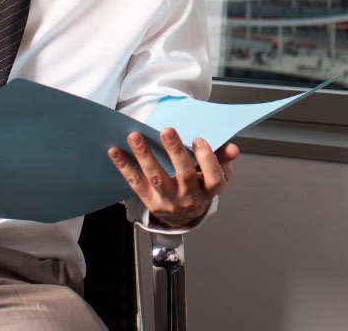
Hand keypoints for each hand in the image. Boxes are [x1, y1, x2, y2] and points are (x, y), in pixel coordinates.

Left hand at [108, 127, 238, 227]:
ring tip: (135, 136)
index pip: (213, 178)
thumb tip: (233, 148)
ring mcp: (168, 201)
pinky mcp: (150, 202)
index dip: (207, 159)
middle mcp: (189, 198)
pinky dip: (124, 167)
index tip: (198, 139)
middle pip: (184, 175)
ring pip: (157, 177)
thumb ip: (222, 159)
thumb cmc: (201, 186)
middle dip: (175, 152)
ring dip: (145, 156)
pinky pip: (135, 183)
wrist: (185, 216)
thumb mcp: (216, 174)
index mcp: (209, 190)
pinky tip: (115, 152)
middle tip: (167, 130)